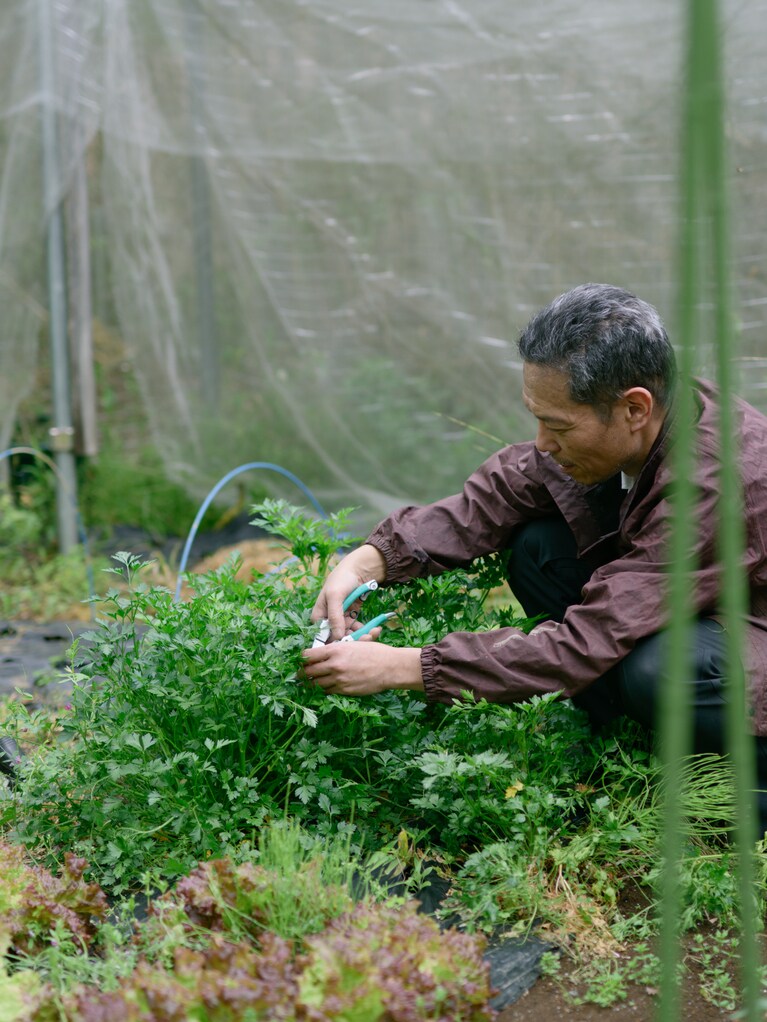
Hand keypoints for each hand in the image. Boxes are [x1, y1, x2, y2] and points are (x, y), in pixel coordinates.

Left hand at [301, 640, 423, 696]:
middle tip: (298, 675)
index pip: (308, 655)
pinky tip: (322, 688)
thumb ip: (337, 648)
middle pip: (307, 672)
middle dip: (300, 674)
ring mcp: (339, 679)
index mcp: (335, 649)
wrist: (390, 667)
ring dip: (310, 684)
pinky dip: (323, 690)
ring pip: (315, 685)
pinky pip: (327, 692)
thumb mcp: (354, 643)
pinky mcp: (344, 690)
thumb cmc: (374, 652)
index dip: (301, 659)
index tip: (299, 661)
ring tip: (307, 683)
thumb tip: (323, 651)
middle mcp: (334, 665)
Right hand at [311, 545, 386, 640]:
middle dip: (353, 640)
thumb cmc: (342, 579)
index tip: (349, 646)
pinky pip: (357, 629)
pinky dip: (365, 630)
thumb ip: (335, 616)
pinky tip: (375, 629)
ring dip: (361, 636)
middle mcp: (328, 621)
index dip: (335, 644)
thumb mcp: (335, 596)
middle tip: (368, 638)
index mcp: (318, 616)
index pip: (323, 637)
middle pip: (338, 638)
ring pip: (349, 635)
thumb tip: (336, 637)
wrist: (358, 569)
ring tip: (374, 633)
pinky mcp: (351, 618)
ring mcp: (340, 620)